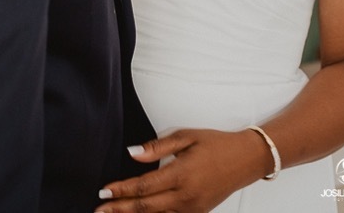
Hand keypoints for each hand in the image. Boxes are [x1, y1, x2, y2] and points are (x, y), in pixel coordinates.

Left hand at [95, 128, 271, 212]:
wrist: (245, 160)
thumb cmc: (214, 143)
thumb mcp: (186, 136)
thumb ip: (157, 146)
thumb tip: (131, 153)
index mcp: (181, 174)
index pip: (144, 186)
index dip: (121, 190)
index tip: (103, 192)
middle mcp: (186, 197)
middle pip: (146, 208)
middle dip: (120, 210)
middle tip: (99, 210)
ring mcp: (193, 209)